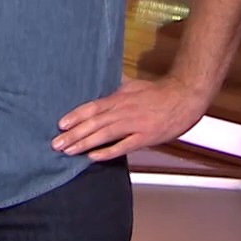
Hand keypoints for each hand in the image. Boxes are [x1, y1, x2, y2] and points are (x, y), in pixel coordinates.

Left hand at [53, 76, 208, 161]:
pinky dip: (108, 152)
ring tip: (68, 151)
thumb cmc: (159, 92)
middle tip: (56, 143)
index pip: (92, 107)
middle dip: (73, 134)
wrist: (184, 97)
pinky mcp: (145, 137)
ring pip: (104, 135)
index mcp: (119, 98)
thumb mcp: (133, 85)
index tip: (60, 124)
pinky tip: (94, 157)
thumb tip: (103, 83)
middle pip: (93, 123)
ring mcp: (134, 124)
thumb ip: (116, 87)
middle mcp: (123, 111)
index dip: (75, 116)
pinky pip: (123, 146)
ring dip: (84, 143)